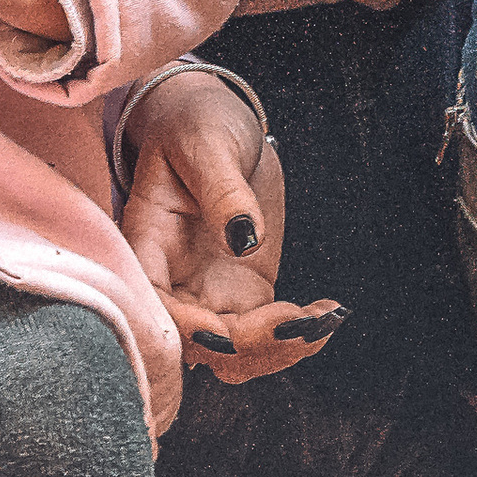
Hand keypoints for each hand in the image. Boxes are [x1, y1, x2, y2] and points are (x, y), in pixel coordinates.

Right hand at [119, 69, 344, 385]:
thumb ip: (222, 189)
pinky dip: (297, 337)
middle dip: (249, 347)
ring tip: (321, 321)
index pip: (158, 309)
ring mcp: (211, 292)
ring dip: (276, 352)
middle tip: (301, 323)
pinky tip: (327, 314)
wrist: (215, 121)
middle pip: (199, 345)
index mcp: (148, 246)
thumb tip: (245, 239)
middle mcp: (174, 281)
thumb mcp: (207, 142)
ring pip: (234, 354)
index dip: (191, 331)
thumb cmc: (197, 123)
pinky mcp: (246, 292)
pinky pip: (267, 335)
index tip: (233, 332)